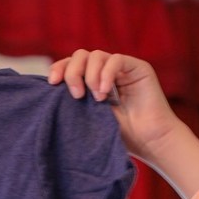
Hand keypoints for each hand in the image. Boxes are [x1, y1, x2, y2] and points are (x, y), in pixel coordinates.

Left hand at [49, 49, 198, 198]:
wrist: (150, 143)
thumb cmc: (122, 137)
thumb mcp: (90, 118)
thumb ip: (74, 103)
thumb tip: (49, 95)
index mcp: (93, 82)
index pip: (71, 64)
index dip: (59, 68)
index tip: (51, 84)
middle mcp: (106, 72)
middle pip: (81, 55)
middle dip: (73, 72)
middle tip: (75, 95)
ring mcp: (122, 68)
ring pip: (96, 55)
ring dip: (90, 75)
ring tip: (96, 99)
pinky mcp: (137, 68)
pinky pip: (116, 60)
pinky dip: (106, 74)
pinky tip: (105, 93)